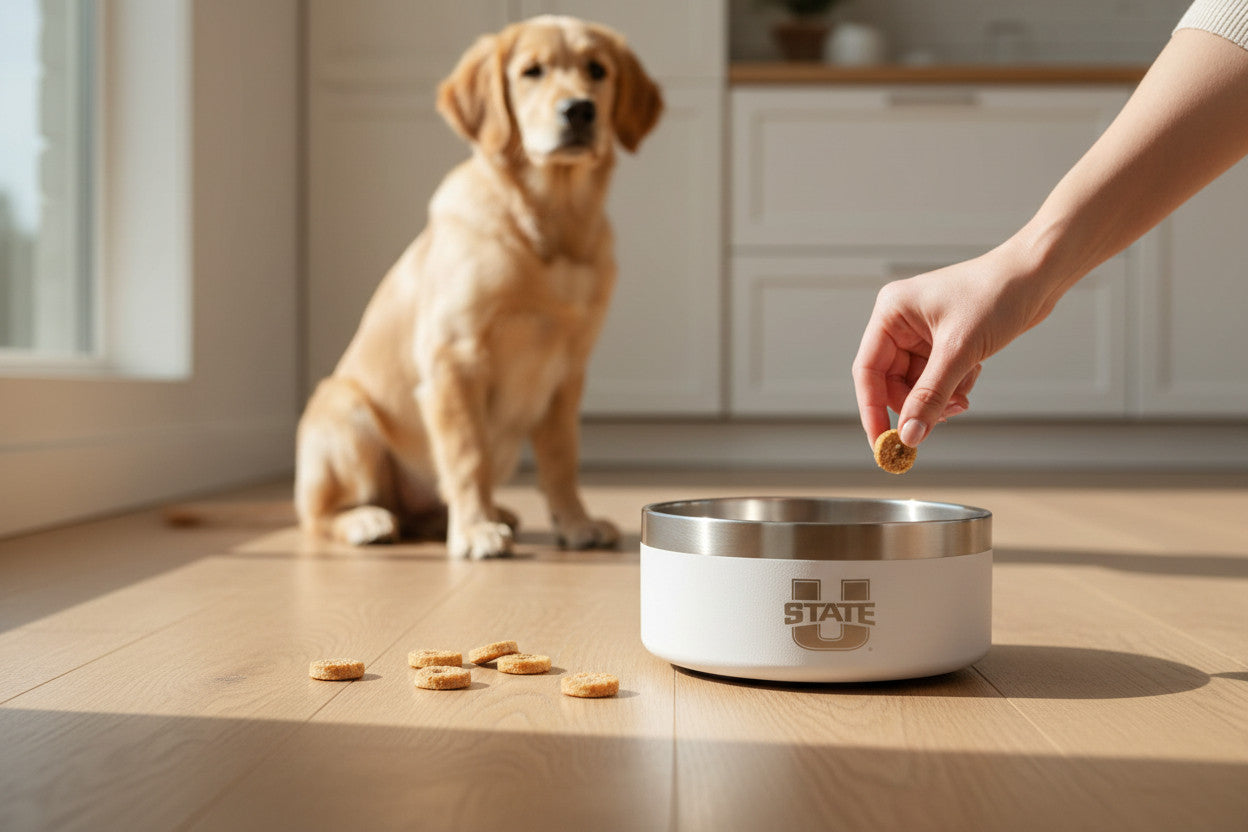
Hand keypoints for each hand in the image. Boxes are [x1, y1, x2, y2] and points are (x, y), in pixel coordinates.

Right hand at [852, 243, 1057, 447]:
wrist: (1039, 274)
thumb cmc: (997, 295)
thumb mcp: (960, 350)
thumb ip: (931, 396)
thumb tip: (909, 436)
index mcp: (892, 312)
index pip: (868, 370)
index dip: (872, 409)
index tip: (882, 443)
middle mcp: (901, 322)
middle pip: (891, 382)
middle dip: (916, 404)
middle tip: (936, 423)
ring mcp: (923, 332)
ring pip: (917, 384)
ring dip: (939, 398)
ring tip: (963, 397)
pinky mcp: (945, 340)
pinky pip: (937, 378)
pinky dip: (953, 386)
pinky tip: (973, 375)